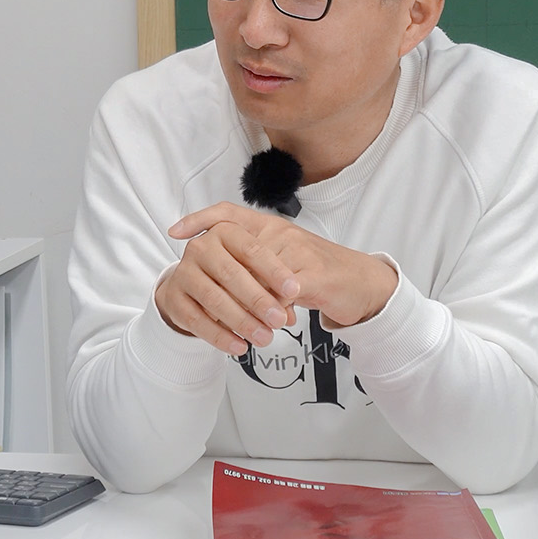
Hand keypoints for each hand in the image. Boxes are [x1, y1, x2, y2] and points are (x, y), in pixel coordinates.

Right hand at [153, 205, 301, 355]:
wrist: (191, 281)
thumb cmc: (230, 269)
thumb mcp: (250, 262)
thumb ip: (269, 275)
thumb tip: (290, 298)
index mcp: (224, 231)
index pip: (252, 249)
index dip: (274, 271)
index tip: (293, 290)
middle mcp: (201, 248)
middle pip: (232, 274)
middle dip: (258, 300)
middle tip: (279, 319)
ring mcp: (184, 272)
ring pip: (215, 299)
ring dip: (242, 321)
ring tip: (264, 337)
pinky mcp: (174, 298)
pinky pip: (198, 320)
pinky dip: (221, 336)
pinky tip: (239, 346)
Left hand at [167, 203, 398, 330]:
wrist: (362, 283)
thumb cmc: (318, 273)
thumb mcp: (282, 262)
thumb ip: (254, 264)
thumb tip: (218, 275)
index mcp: (269, 226)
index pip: (228, 213)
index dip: (200, 219)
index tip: (175, 232)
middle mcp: (281, 232)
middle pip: (236, 255)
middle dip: (222, 284)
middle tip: (208, 307)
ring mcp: (297, 251)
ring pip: (256, 277)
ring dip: (246, 305)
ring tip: (239, 325)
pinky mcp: (313, 273)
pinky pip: (281, 293)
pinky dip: (271, 311)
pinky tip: (271, 325)